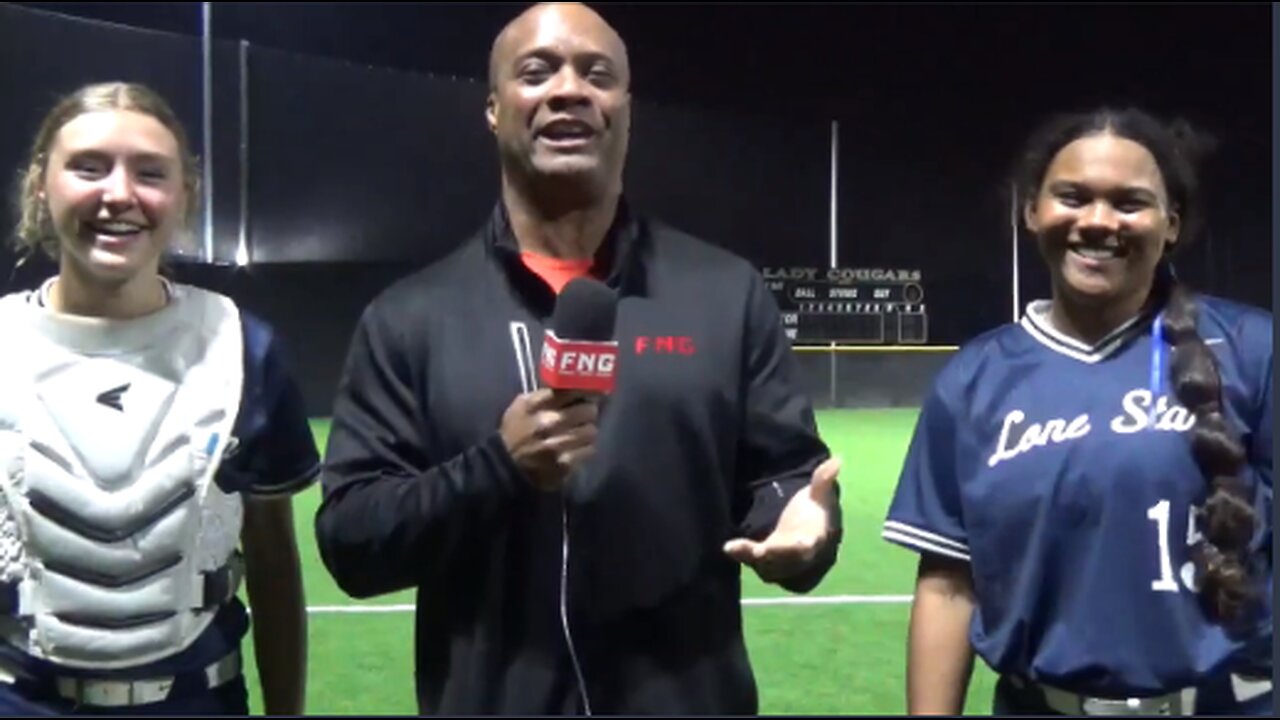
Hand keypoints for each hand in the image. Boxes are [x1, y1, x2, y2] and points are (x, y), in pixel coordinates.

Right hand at [499, 389, 598, 491]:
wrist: (504, 467)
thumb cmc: (515, 432)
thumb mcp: (522, 406)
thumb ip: (544, 394)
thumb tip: (572, 385)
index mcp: (535, 404)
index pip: (571, 390)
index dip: (584, 391)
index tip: (589, 392)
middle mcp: (547, 422)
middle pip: (588, 410)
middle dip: (587, 412)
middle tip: (584, 416)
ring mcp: (556, 443)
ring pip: (591, 430)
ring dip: (587, 432)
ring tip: (580, 434)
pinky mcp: (564, 463)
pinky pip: (589, 449)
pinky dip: (585, 449)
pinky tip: (576, 449)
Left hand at [723, 457, 840, 582]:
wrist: (814, 534)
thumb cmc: (816, 512)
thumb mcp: (820, 495)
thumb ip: (824, 480)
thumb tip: (836, 460)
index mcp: (815, 541)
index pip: (807, 548)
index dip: (797, 549)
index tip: (790, 545)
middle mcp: (801, 560)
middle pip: (784, 563)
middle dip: (768, 557)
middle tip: (751, 550)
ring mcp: (786, 568)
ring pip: (769, 569)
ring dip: (751, 558)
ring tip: (732, 547)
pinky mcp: (771, 570)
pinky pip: (757, 568)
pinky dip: (744, 559)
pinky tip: (730, 548)